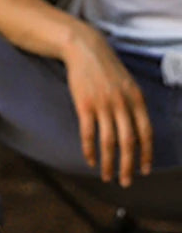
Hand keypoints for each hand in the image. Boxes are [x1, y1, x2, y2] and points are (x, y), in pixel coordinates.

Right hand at [61, 21, 152, 186]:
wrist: (86, 50)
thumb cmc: (106, 69)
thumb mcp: (127, 85)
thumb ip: (132, 106)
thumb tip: (136, 130)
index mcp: (136, 99)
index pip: (146, 132)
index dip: (147, 154)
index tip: (145, 170)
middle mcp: (122, 104)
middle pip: (128, 142)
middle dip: (128, 165)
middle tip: (126, 182)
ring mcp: (103, 105)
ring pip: (109, 142)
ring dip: (108, 163)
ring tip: (106, 177)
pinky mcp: (84, 106)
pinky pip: (88, 134)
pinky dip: (89, 150)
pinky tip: (90, 161)